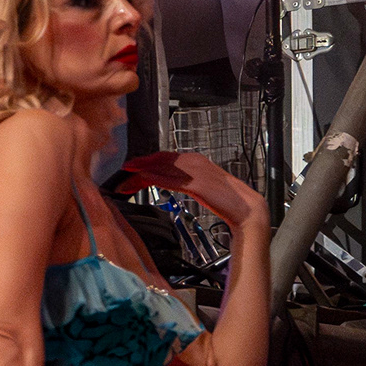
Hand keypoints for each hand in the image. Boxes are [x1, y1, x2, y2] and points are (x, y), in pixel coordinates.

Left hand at [116, 148, 264, 232]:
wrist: (245, 207)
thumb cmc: (222, 197)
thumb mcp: (198, 184)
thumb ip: (182, 179)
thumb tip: (162, 179)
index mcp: (193, 160)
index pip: (162, 158)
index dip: (143, 162)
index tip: (128, 169)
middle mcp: (193, 161)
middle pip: (158, 161)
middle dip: (137, 168)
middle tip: (120, 176)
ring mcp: (196, 172)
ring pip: (161, 169)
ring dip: (140, 175)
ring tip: (124, 182)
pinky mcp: (198, 185)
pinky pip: (172, 181)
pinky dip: (156, 179)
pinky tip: (143, 180)